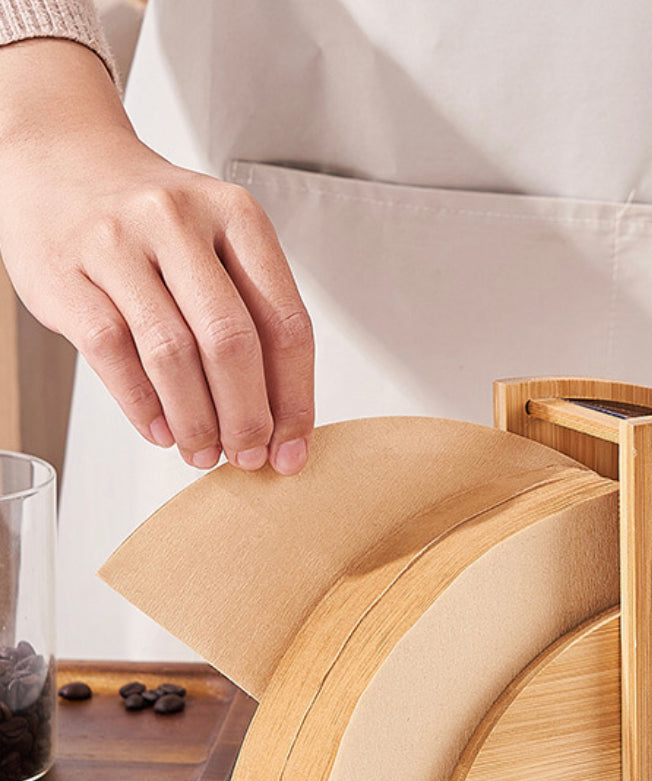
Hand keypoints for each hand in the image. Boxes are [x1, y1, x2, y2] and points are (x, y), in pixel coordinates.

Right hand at [0, 40, 313, 473]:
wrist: (60, 156)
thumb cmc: (154, 218)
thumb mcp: (220, 240)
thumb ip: (253, 314)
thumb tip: (280, 418)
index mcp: (237, 216)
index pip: (285, 323)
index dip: (295, 399)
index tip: (292, 447)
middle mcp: (179, 221)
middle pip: (232, 342)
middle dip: (247, 417)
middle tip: (249, 457)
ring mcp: (117, 243)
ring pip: (171, 354)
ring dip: (196, 420)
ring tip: (205, 453)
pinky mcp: (64, 272)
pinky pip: (113, 353)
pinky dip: (143, 406)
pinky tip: (161, 430)